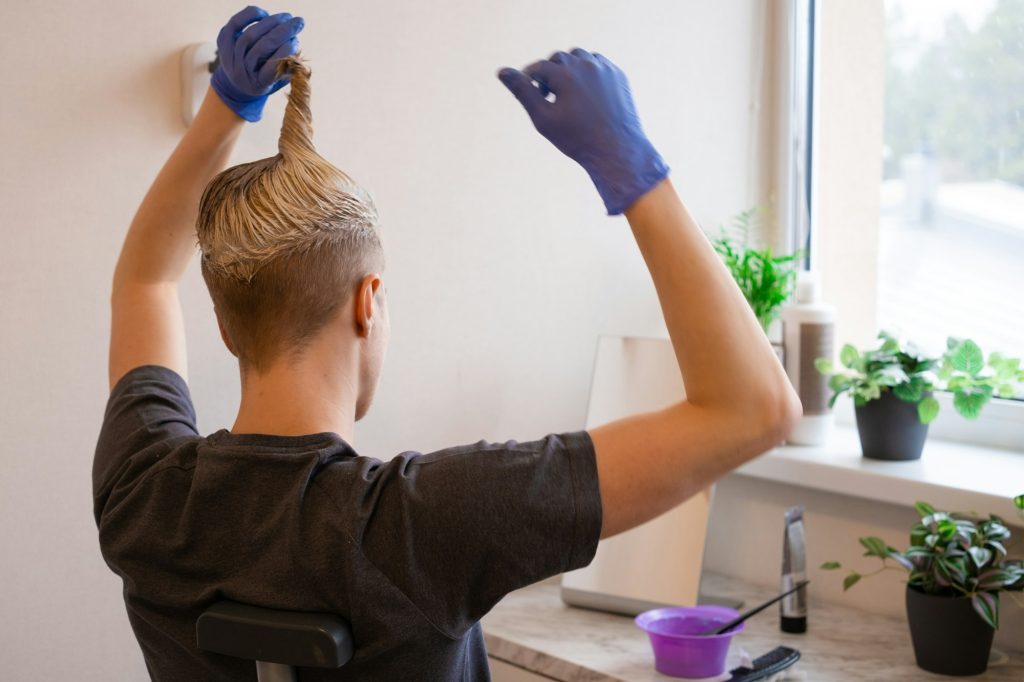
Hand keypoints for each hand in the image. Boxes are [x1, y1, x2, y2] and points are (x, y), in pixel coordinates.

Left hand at [211, 6, 304, 121]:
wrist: (237, 83)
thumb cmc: (265, 80)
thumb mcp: (278, 81)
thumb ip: (288, 67)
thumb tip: (294, 45)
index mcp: (258, 84)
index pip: (274, 66)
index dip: (287, 52)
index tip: (297, 41)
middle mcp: (240, 71)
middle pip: (262, 47)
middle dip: (283, 32)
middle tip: (299, 22)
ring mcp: (229, 55)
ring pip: (251, 35)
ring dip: (272, 22)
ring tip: (287, 17)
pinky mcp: (223, 40)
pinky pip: (236, 22)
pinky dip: (251, 16)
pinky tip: (265, 14)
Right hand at [497, 48, 668, 214]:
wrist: (616, 150)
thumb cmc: (577, 138)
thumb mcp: (543, 118)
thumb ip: (523, 92)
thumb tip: (502, 71)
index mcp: (565, 74)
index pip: (539, 67)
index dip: (530, 79)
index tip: (530, 93)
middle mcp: (586, 65)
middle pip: (559, 58)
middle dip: (550, 73)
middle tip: (548, 96)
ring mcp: (605, 68)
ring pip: (580, 57)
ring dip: (569, 69)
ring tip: (566, 91)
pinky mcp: (618, 75)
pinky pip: (598, 64)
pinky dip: (588, 72)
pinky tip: (585, 92)